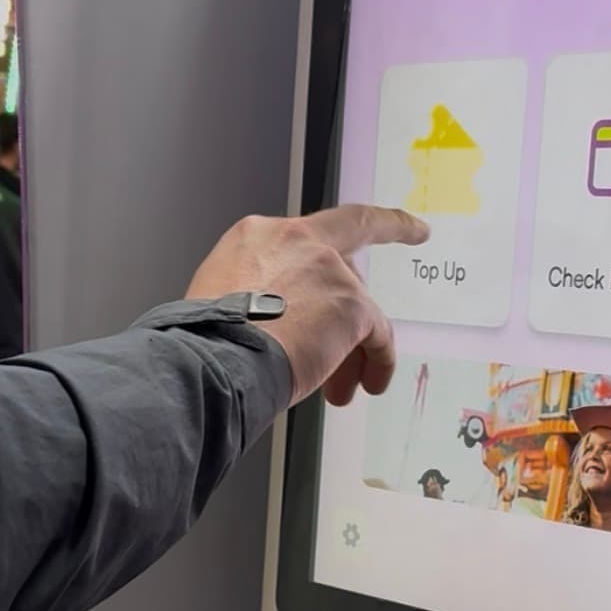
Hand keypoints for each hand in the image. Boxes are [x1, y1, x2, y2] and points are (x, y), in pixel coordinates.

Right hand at [187, 205, 427, 405]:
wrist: (211, 361)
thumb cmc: (205, 342)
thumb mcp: (220, 296)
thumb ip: (258, 290)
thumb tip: (281, 320)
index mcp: (259, 236)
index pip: (322, 227)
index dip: (373, 224)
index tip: (405, 224)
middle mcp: (297, 241)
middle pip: (344, 272)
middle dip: (345, 316)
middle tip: (342, 357)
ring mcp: (327, 269)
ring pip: (358, 308)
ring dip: (352, 350)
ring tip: (340, 386)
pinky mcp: (351, 304)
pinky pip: (378, 334)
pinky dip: (378, 361)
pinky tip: (368, 382)